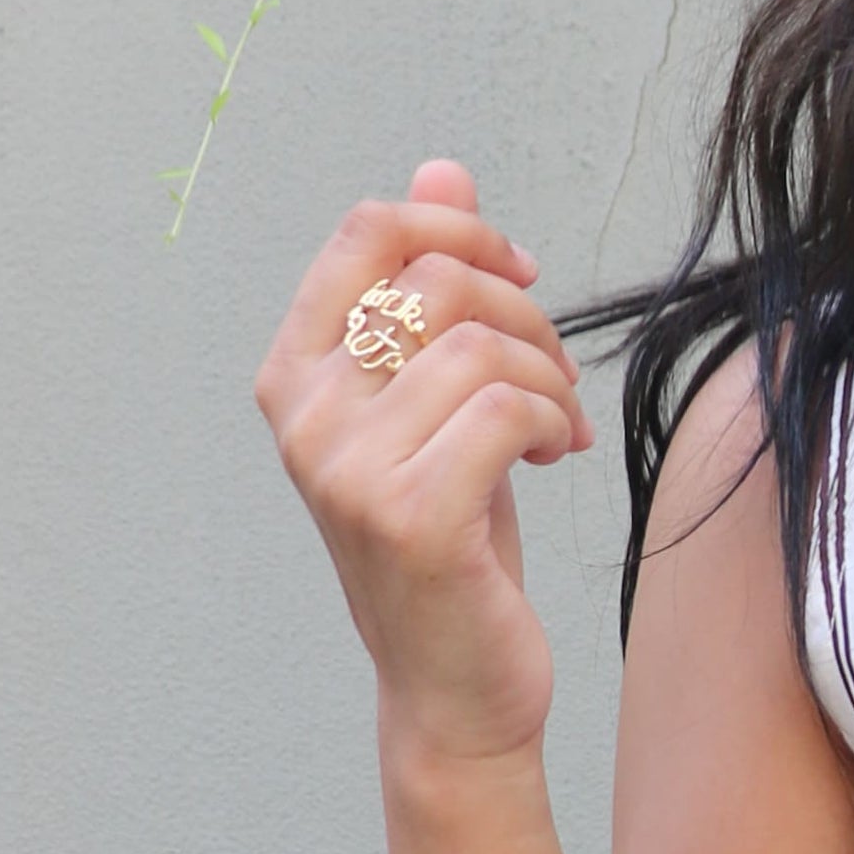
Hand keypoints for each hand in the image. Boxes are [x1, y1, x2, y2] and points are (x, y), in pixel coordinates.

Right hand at [256, 160, 595, 768]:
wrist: (454, 686)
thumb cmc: (449, 535)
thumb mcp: (438, 399)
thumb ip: (429, 285)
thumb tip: (444, 167)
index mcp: (295, 373)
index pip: (368, 231)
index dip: (459, 227)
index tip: (521, 273)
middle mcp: (304, 416)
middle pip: (439, 280)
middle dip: (526, 315)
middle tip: (554, 378)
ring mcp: (346, 468)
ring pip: (480, 346)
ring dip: (548, 379)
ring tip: (558, 428)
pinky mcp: (407, 516)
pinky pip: (506, 409)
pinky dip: (554, 422)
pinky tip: (556, 458)